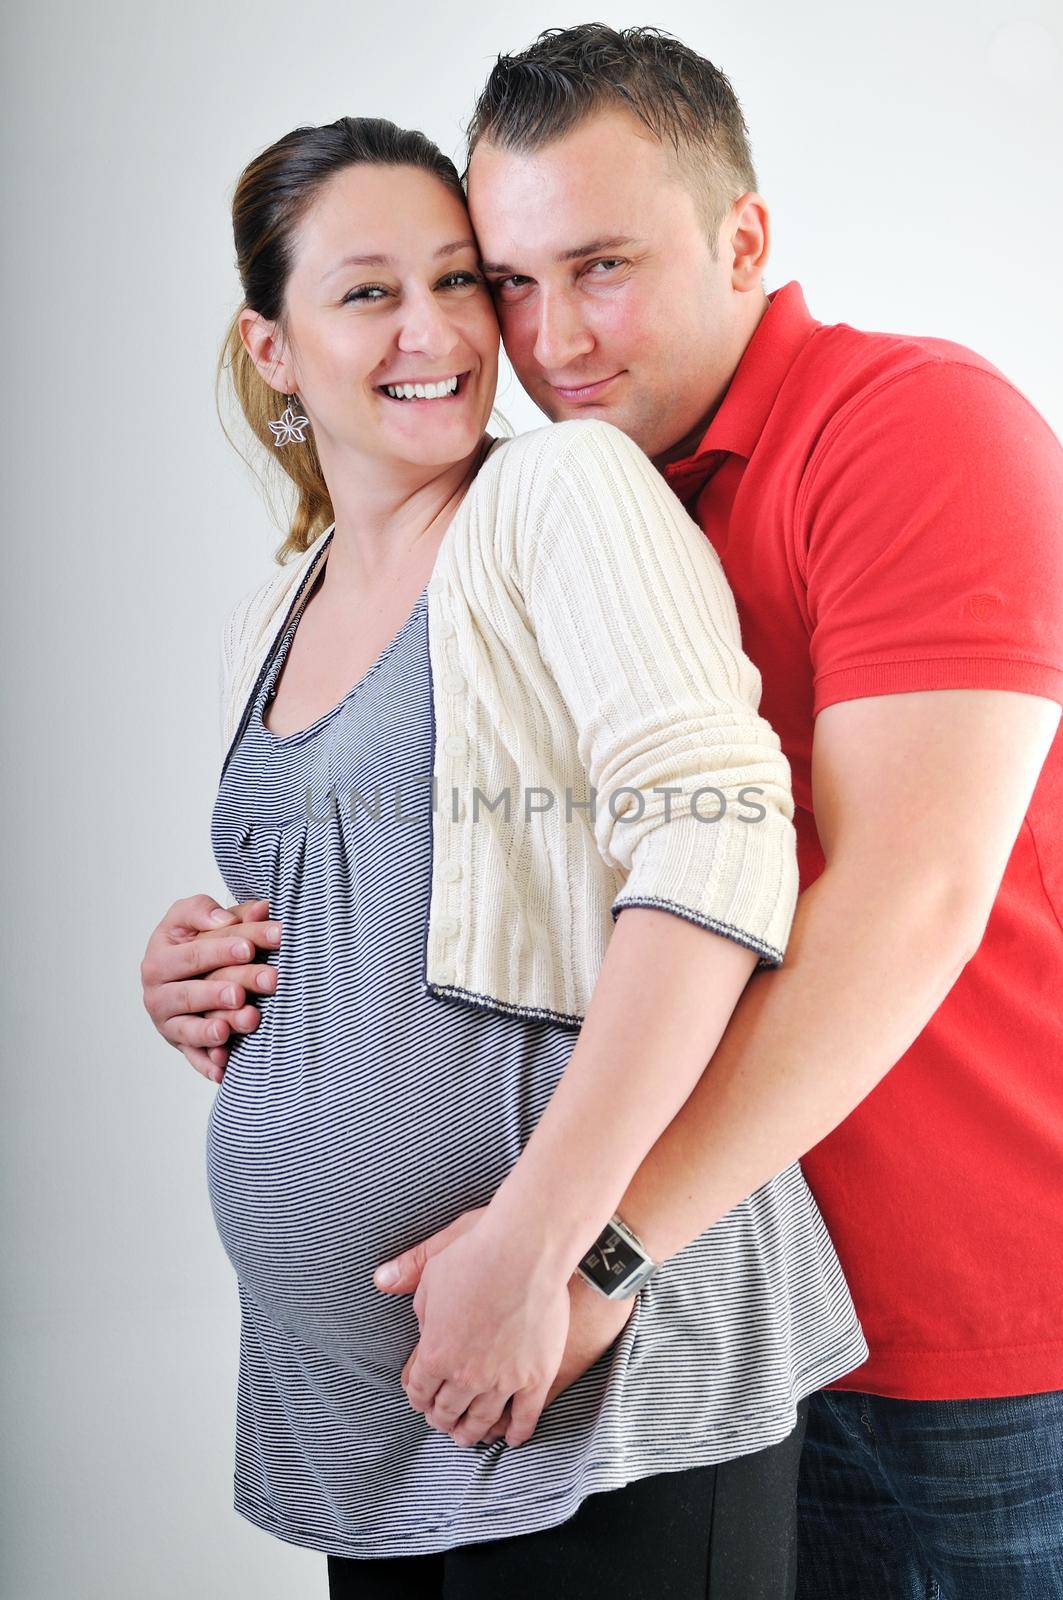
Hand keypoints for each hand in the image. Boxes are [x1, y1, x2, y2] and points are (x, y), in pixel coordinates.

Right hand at [140, 895, 281, 1082]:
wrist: (181, 970)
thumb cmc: (195, 938)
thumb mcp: (195, 917)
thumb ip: (211, 912)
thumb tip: (242, 914)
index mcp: (159, 956)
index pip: (194, 951)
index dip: (223, 948)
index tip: (250, 947)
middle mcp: (157, 992)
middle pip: (194, 991)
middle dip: (230, 986)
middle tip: (266, 981)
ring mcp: (167, 1021)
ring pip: (189, 1027)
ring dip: (217, 1027)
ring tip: (248, 1020)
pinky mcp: (180, 1045)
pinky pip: (193, 1058)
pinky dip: (208, 1063)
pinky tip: (226, 1067)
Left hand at [377, 1211, 636, 1447]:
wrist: (527, 1251)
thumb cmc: (477, 1252)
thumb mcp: (432, 1261)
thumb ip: (408, 1276)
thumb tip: (380, 1280)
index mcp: (435, 1351)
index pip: (419, 1388)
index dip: (417, 1397)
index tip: (421, 1401)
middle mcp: (466, 1374)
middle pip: (448, 1410)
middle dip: (441, 1419)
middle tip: (442, 1422)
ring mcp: (503, 1380)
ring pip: (483, 1420)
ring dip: (471, 1431)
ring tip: (468, 1436)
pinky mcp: (536, 1376)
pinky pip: (526, 1416)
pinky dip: (517, 1431)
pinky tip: (512, 1437)